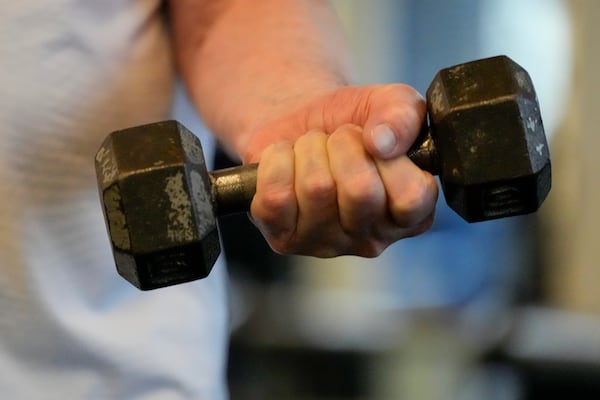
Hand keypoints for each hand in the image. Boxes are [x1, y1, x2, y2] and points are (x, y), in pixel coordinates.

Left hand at [246, 85, 437, 256]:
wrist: (299, 124)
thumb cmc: (350, 123)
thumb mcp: (387, 103)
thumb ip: (403, 114)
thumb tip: (384, 141)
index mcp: (411, 216)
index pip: (411, 198)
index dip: (390, 158)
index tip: (375, 142)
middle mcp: (373, 239)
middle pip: (360, 191)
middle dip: (343, 144)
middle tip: (338, 140)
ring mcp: (326, 244)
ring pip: (316, 189)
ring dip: (309, 149)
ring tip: (312, 149)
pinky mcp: (285, 240)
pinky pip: (275, 196)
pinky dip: (277, 161)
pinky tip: (286, 162)